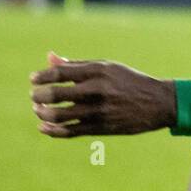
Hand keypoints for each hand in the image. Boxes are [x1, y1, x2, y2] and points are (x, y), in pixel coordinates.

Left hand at [29, 51, 175, 136]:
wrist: (158, 102)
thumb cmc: (128, 81)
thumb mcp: (106, 67)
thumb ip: (77, 65)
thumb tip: (49, 58)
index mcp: (98, 71)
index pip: (61, 73)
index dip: (42, 76)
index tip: (33, 79)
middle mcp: (98, 90)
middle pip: (56, 94)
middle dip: (39, 96)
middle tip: (34, 96)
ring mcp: (99, 110)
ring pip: (60, 115)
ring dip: (42, 113)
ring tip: (38, 110)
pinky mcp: (102, 127)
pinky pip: (70, 131)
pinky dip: (53, 130)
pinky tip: (43, 127)